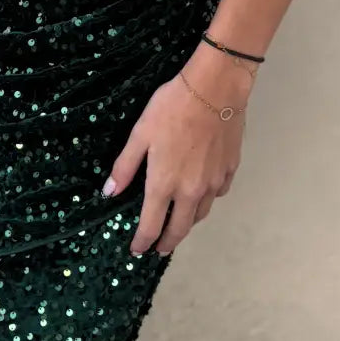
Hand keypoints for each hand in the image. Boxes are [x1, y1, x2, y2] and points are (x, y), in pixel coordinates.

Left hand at [102, 46, 253, 256]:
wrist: (214, 90)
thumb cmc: (171, 109)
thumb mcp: (140, 134)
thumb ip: (125, 167)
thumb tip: (109, 194)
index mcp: (164, 185)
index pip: (151, 225)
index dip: (142, 241)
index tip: (137, 250)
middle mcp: (190, 191)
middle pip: (179, 229)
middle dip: (167, 242)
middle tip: (159, 248)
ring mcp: (213, 183)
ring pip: (200, 214)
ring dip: (187, 223)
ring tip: (179, 223)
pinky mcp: (230, 171)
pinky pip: (216, 194)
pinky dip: (206, 200)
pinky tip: (202, 191)